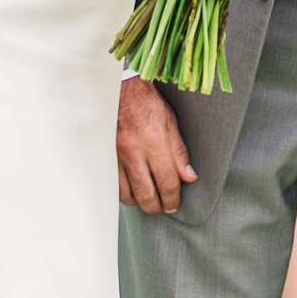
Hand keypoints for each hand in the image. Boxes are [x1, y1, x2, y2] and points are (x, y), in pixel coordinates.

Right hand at [118, 77, 197, 214]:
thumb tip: (189, 176)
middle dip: (157, 207)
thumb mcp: (171, 123)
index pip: (167, 182)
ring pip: (127, 194)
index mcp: (155, 143)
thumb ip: (180, 153)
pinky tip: (132, 189)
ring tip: (148, 199)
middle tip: (163, 206)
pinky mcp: (107, 156)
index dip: (173, 199)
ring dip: (139, 202)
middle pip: (146, 195)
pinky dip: (124, 192)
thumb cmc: (147, 104)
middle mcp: (135, 152)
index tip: (175, 203)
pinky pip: (114, 184)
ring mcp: (119, 156)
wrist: (121, 91)